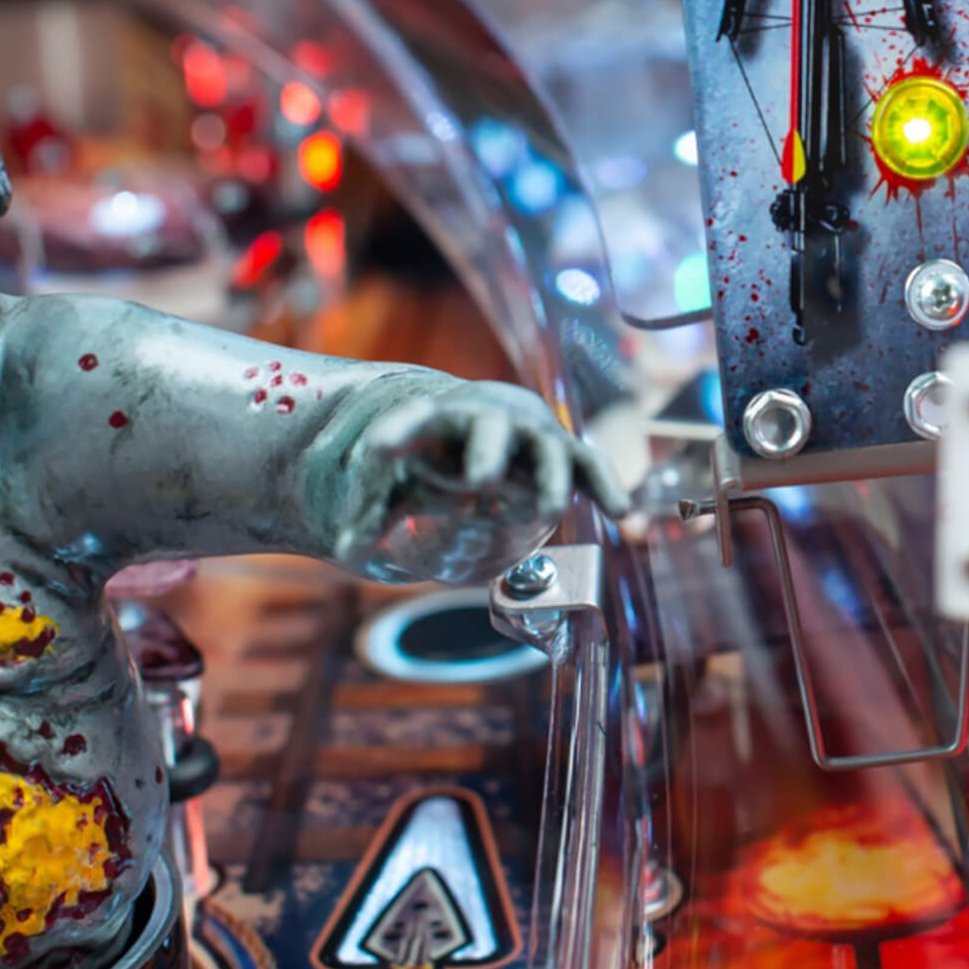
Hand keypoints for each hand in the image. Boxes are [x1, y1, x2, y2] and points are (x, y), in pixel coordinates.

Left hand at [338, 382, 629, 583]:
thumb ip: (372, 514)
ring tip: (546, 509)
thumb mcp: (399, 480)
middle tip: (479, 481)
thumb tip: (346, 552)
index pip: (415, 420)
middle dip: (487, 452)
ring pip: (548, 448)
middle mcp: (490, 421)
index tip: (375, 450)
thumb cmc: (435, 453)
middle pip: (492, 428)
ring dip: (548, 477)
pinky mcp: (566, 453)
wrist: (487, 416)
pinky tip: (622, 510)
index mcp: (439, 420)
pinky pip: (591, 465)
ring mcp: (532, 435)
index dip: (397, 433)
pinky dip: (606, 484)